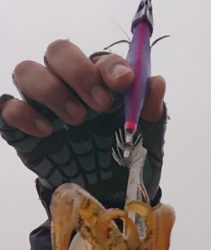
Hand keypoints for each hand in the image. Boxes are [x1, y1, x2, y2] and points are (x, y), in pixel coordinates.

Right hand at [0, 40, 166, 209]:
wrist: (107, 198)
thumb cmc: (125, 162)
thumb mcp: (148, 142)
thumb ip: (152, 112)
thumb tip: (156, 82)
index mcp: (100, 82)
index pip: (99, 58)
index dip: (110, 65)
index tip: (124, 82)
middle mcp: (68, 85)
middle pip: (58, 51)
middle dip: (78, 72)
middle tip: (99, 106)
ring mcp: (42, 105)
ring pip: (26, 71)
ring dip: (51, 90)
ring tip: (76, 121)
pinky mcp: (21, 127)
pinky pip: (7, 106)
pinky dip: (22, 113)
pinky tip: (46, 132)